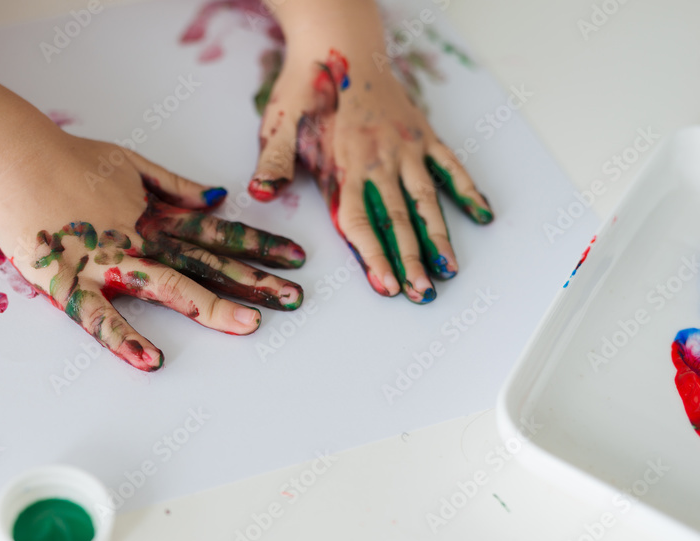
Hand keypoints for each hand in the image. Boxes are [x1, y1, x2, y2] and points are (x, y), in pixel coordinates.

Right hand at [0, 128, 305, 371]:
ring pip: (167, 285)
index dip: (258, 245)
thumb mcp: (130, 164)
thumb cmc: (68, 159)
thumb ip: (173, 185)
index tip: (296, 257)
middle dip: (254, 281)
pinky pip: (98, 316)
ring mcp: (107, 260)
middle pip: (206, 262)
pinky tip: (151, 360)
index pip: (217, 234)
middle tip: (295, 298)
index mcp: (155, 217)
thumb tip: (217, 198)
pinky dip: (124, 337)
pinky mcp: (68, 280)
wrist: (12, 155)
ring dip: (210, 305)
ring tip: (249, 326)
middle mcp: (141, 240)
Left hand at [249, 34, 493, 302]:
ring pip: (426, 199)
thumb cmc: (305, 90)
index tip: (385, 286)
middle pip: (397, 217)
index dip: (373, 255)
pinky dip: (467, 191)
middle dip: (409, 259)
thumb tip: (260, 193)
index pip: (359, 219)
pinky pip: (451, 166)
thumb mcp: (280, 126)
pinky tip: (482, 217)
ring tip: (449, 271)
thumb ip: (274, 164)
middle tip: (421, 295)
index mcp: (343, 162)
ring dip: (438, 237)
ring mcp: (406, 146)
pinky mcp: (423, 134)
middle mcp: (379, 158)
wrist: (338, 43)